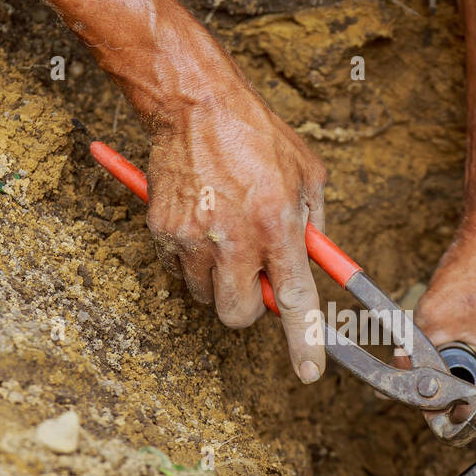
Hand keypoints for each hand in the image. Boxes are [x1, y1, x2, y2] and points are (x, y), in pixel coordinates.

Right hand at [144, 84, 327, 383]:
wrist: (196, 104)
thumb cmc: (258, 136)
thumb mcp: (308, 176)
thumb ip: (313, 227)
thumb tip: (313, 267)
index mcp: (277, 225)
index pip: (294, 301)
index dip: (303, 342)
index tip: (309, 371)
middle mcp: (233, 238)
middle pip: (239, 315)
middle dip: (249, 305)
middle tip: (255, 273)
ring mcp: (192, 238)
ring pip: (207, 296)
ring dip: (221, 280)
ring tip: (227, 234)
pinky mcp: (163, 232)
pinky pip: (180, 269)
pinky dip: (194, 258)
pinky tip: (203, 221)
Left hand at [414, 227, 475, 407]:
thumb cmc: (474, 271)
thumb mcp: (432, 319)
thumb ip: (414, 356)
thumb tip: (396, 378)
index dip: (450, 413)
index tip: (427, 406)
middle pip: (474, 391)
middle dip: (444, 384)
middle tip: (419, 369)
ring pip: (473, 370)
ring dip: (448, 362)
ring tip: (433, 337)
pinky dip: (456, 345)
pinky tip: (444, 324)